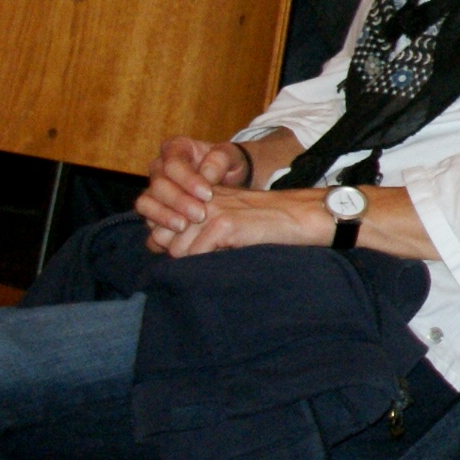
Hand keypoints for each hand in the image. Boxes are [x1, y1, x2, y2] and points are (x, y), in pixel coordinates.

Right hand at [137, 137, 252, 240]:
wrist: (229, 180)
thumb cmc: (229, 164)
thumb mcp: (232, 156)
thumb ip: (221, 159)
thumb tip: (206, 173)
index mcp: (176, 148)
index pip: (173, 164)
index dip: (188, 180)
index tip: (208, 195)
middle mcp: (159, 168)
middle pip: (158, 185)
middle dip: (178, 202)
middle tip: (200, 215)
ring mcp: (153, 189)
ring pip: (146, 203)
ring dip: (163, 216)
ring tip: (184, 227)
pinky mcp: (153, 209)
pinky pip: (147, 219)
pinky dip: (157, 229)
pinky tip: (172, 238)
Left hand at [152, 190, 327, 257]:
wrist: (301, 216)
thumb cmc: (266, 223)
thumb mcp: (227, 217)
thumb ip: (197, 227)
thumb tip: (167, 249)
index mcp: (198, 195)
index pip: (159, 225)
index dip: (170, 243)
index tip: (193, 251)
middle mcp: (199, 199)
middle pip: (162, 239)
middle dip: (179, 252)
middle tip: (207, 255)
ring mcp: (210, 211)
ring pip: (177, 250)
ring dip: (195, 260)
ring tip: (222, 254)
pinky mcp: (223, 224)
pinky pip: (196, 256)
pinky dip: (209, 264)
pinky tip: (231, 255)